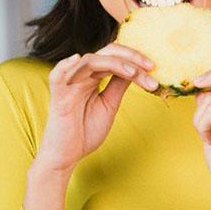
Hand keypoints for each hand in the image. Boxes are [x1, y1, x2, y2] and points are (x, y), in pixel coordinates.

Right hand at [34, 43, 158, 171]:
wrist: (67, 156)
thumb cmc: (86, 130)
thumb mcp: (110, 104)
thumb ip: (118, 85)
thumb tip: (136, 69)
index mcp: (94, 77)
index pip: (116, 57)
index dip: (135, 59)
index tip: (154, 68)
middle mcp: (83, 76)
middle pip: (106, 53)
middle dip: (130, 56)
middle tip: (150, 66)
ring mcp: (70, 84)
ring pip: (90, 61)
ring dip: (114, 63)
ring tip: (133, 73)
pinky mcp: (58, 97)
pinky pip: (56, 76)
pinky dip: (64, 65)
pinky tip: (76, 59)